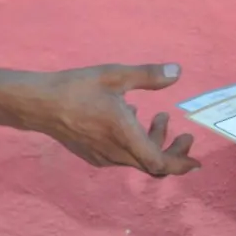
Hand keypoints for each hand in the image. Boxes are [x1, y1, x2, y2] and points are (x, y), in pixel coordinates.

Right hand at [35, 63, 199, 176]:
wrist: (39, 104)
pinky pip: (122, 156)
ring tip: (156, 115)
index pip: (160, 163)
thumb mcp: (115, 76)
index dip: (181, 164)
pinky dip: (135, 143)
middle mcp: (115, 153)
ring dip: (152, 142)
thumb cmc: (77, 88)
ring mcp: (102, 157)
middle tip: (181, 132)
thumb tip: (177, 71)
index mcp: (125, 136)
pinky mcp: (92, 155)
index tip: (196, 160)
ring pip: (137, 159)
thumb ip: (148, 75)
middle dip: (171, 150)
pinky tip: (130, 117)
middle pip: (152, 164)